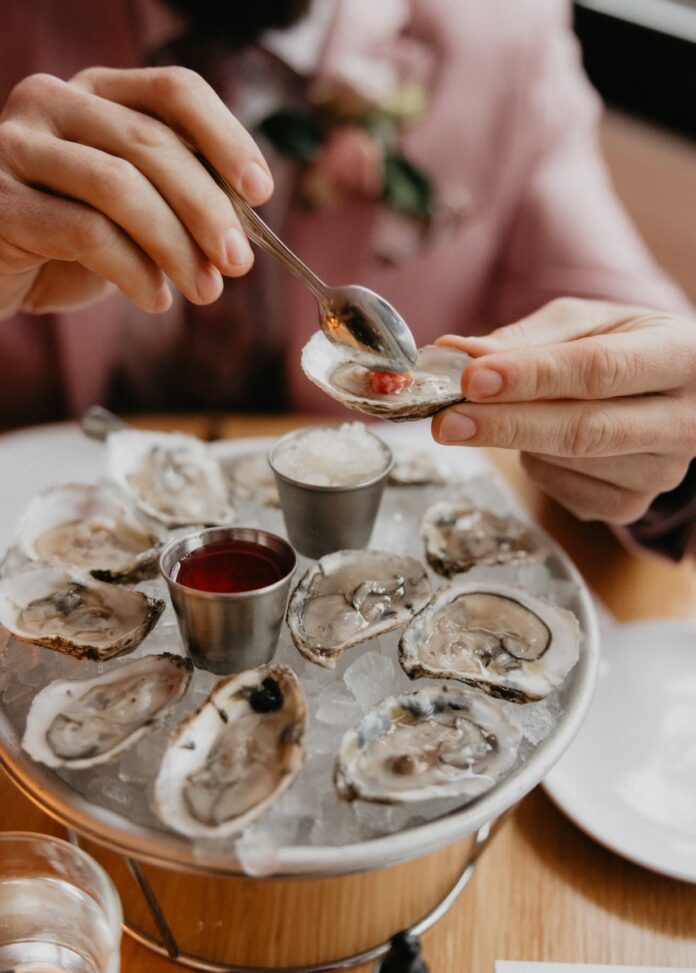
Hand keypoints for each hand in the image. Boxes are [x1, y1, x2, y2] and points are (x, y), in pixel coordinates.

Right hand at [0, 67, 272, 318]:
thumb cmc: (68, 238)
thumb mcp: (132, 214)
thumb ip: (178, 206)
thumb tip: (244, 236)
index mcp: (99, 93)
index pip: (174, 90)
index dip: (226, 137)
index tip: (261, 190)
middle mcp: (55, 103)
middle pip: (152, 142)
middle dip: (208, 208)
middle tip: (239, 263)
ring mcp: (19, 146)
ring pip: (118, 186)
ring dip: (176, 246)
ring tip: (205, 291)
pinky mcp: (0, 201)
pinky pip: (84, 232)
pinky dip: (133, 271)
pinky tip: (156, 300)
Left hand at [432, 298, 695, 523]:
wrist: (666, 391)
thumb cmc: (622, 346)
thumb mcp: (584, 323)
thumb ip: (524, 339)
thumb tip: (456, 355)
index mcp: (682, 355)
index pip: (599, 370)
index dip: (532, 376)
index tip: (472, 379)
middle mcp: (684, 420)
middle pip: (583, 430)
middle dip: (505, 424)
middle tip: (446, 419)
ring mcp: (663, 471)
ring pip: (567, 462)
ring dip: (514, 439)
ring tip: (497, 412)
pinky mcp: (634, 505)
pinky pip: (564, 492)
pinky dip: (534, 465)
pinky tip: (539, 443)